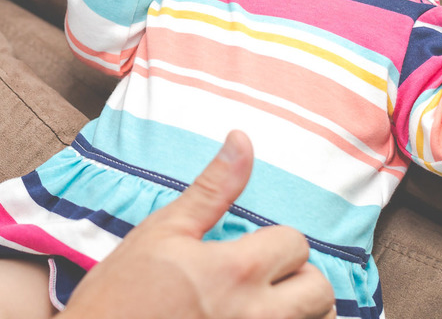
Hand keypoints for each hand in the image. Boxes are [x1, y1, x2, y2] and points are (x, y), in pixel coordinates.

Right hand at [62, 132, 335, 318]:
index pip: (296, 243)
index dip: (276, 241)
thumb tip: (242, 140)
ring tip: (266, 305)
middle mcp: (256, 315)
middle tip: (268, 279)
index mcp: (238, 270)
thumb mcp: (163, 230)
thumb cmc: (121, 292)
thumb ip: (213, 188)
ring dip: (301, 311)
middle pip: (320, 291)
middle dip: (300, 279)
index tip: (251, 249)